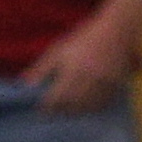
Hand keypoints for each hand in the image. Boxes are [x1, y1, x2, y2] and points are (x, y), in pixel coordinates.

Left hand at [25, 10, 139, 114]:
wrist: (117, 28)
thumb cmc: (82, 39)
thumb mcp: (58, 50)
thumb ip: (41, 69)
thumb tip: (24, 86)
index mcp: (72, 69)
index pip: (56, 97)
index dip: (47, 106)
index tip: (42, 111)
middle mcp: (89, 76)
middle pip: (72, 104)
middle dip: (62, 111)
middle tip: (56, 113)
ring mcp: (105, 80)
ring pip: (88, 105)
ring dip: (77, 112)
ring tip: (70, 111)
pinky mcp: (117, 82)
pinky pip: (103, 101)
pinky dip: (93, 107)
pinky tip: (87, 107)